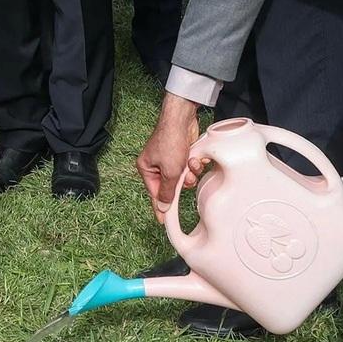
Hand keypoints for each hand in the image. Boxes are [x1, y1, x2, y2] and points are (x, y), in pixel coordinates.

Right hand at [137, 96, 202, 217]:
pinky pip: (189, 168)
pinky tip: (195, 158)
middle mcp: (157, 165)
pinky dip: (193, 165)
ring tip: (191, 163)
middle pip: (171, 187)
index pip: (154, 194)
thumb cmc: (170, 140)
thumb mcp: (169, 171)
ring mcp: (169, 160)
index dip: (160, 207)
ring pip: (183, 179)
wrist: (181, 119)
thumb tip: (163, 207)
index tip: (163, 222)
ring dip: (190, 173)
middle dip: (181, 183)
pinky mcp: (181, 155)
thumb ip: (167, 192)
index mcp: (147, 169)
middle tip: (185, 177)